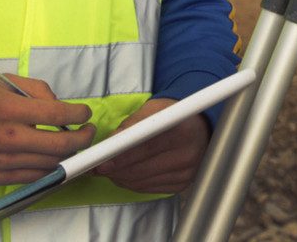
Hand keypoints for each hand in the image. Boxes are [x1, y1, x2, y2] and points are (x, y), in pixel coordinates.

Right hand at [0, 75, 94, 184]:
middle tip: (89, 131)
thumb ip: (38, 90)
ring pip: (51, 163)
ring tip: (74, 144)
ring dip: (69, 154)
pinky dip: (50, 168)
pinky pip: (35, 176)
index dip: (79, 113)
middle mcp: (9, 137)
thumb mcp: (7, 83)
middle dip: (83, 138)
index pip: (58, 113)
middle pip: (60, 144)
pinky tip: (55, 158)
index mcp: (11, 110)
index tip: (85, 113)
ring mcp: (4, 160)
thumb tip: (62, 106)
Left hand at [93, 98, 210, 194]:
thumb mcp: (155, 108)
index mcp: (183, 131)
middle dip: (115, 170)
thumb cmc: (174, 115)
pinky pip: (147, 189)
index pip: (146, 148)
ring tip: (108, 169)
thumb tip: (110, 141)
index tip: (101, 160)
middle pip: (141, 169)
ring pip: (141, 182)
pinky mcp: (181, 186)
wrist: (199, 128)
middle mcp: (188, 155)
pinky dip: (131, 183)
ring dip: (120, 178)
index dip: (121, 156)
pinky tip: (124, 174)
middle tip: (96, 167)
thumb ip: (132, 123)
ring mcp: (186, 174)